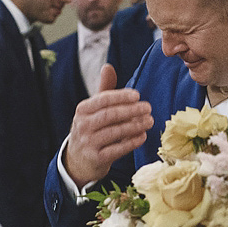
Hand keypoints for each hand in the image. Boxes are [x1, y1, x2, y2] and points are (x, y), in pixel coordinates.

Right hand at [65, 64, 153, 187]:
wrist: (78, 160)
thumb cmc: (91, 129)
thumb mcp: (93, 110)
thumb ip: (104, 89)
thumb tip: (108, 66)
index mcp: (83, 110)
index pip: (103, 100)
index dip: (121, 96)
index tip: (137, 95)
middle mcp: (83, 125)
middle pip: (109, 115)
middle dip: (131, 110)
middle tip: (148, 107)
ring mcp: (88, 143)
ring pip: (114, 132)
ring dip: (135, 125)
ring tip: (150, 121)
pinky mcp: (97, 159)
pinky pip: (117, 150)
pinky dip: (131, 142)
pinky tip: (143, 136)